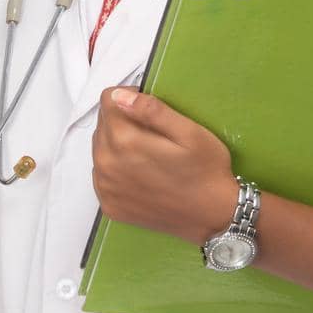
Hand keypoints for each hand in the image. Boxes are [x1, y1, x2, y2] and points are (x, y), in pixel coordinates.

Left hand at [91, 85, 239, 246]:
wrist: (213, 216)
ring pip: (100, 149)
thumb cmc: (206, 170)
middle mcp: (106, 164)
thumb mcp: (189, 132)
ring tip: (148, 155)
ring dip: (117, 145)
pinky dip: (116, 169)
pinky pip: (102, 175)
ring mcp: (105, 188)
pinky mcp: (109, 205)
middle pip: (103, 125)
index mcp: (125, 141)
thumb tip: (119, 96)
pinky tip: (140, 174)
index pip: (108, 100)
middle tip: (153, 134)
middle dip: (123, 121)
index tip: (149, 110)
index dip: (130, 97)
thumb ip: (152, 110)